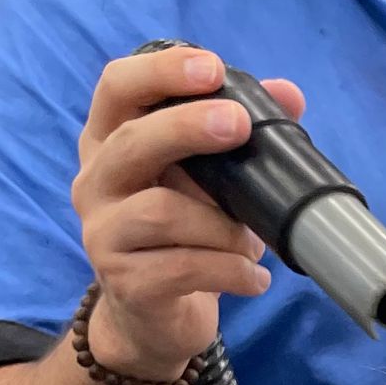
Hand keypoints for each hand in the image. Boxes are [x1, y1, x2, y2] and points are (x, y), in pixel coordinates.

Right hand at [71, 45, 306, 382]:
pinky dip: (231, 271)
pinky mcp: (124, 283)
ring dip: (222, 223)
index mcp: (110, 140)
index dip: (160, 72)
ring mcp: (102, 233)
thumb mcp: (208, 179)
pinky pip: (183, 268)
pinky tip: (255, 278)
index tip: (211, 67)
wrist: (154, 317)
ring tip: (254, 240)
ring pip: (162, 212)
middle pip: (132, 142)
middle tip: (239, 125)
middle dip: (188, 128)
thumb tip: (290, 95)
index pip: (118, 87)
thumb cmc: (183, 234)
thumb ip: (239, 134)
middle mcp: (95, 181)